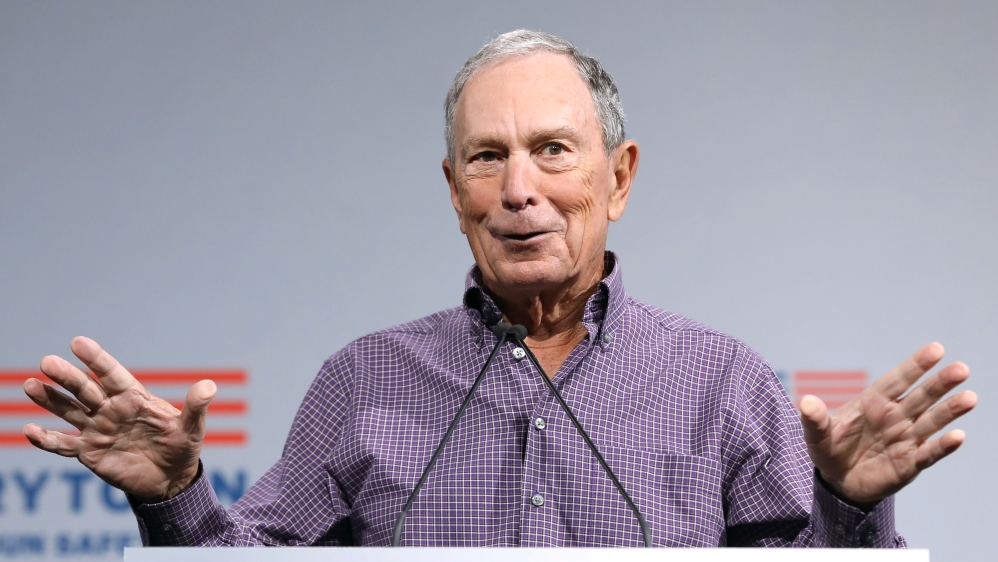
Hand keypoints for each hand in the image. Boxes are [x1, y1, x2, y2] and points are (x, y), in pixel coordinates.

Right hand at [22, 336, 216, 502]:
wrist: (171, 479)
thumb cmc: (182, 447)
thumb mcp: (191, 427)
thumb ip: (196, 407)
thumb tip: (209, 386)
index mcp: (133, 397)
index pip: (111, 373)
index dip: (96, 358)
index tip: (78, 342)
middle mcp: (110, 409)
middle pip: (85, 389)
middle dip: (67, 377)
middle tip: (47, 362)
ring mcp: (97, 429)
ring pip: (69, 411)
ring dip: (50, 400)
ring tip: (30, 386)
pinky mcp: (89, 452)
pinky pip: (64, 444)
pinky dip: (46, 440)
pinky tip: (29, 431)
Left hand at [800, 342, 976, 505]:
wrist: (837, 480)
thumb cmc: (829, 449)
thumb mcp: (817, 435)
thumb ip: (814, 419)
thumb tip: (805, 403)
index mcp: (874, 402)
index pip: (898, 380)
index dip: (916, 365)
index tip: (936, 349)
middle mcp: (895, 416)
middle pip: (921, 397)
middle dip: (940, 383)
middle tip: (961, 369)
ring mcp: (905, 438)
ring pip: (932, 421)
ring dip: (950, 411)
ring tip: (969, 398)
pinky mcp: (910, 462)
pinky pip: (929, 452)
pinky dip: (942, 446)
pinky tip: (957, 437)